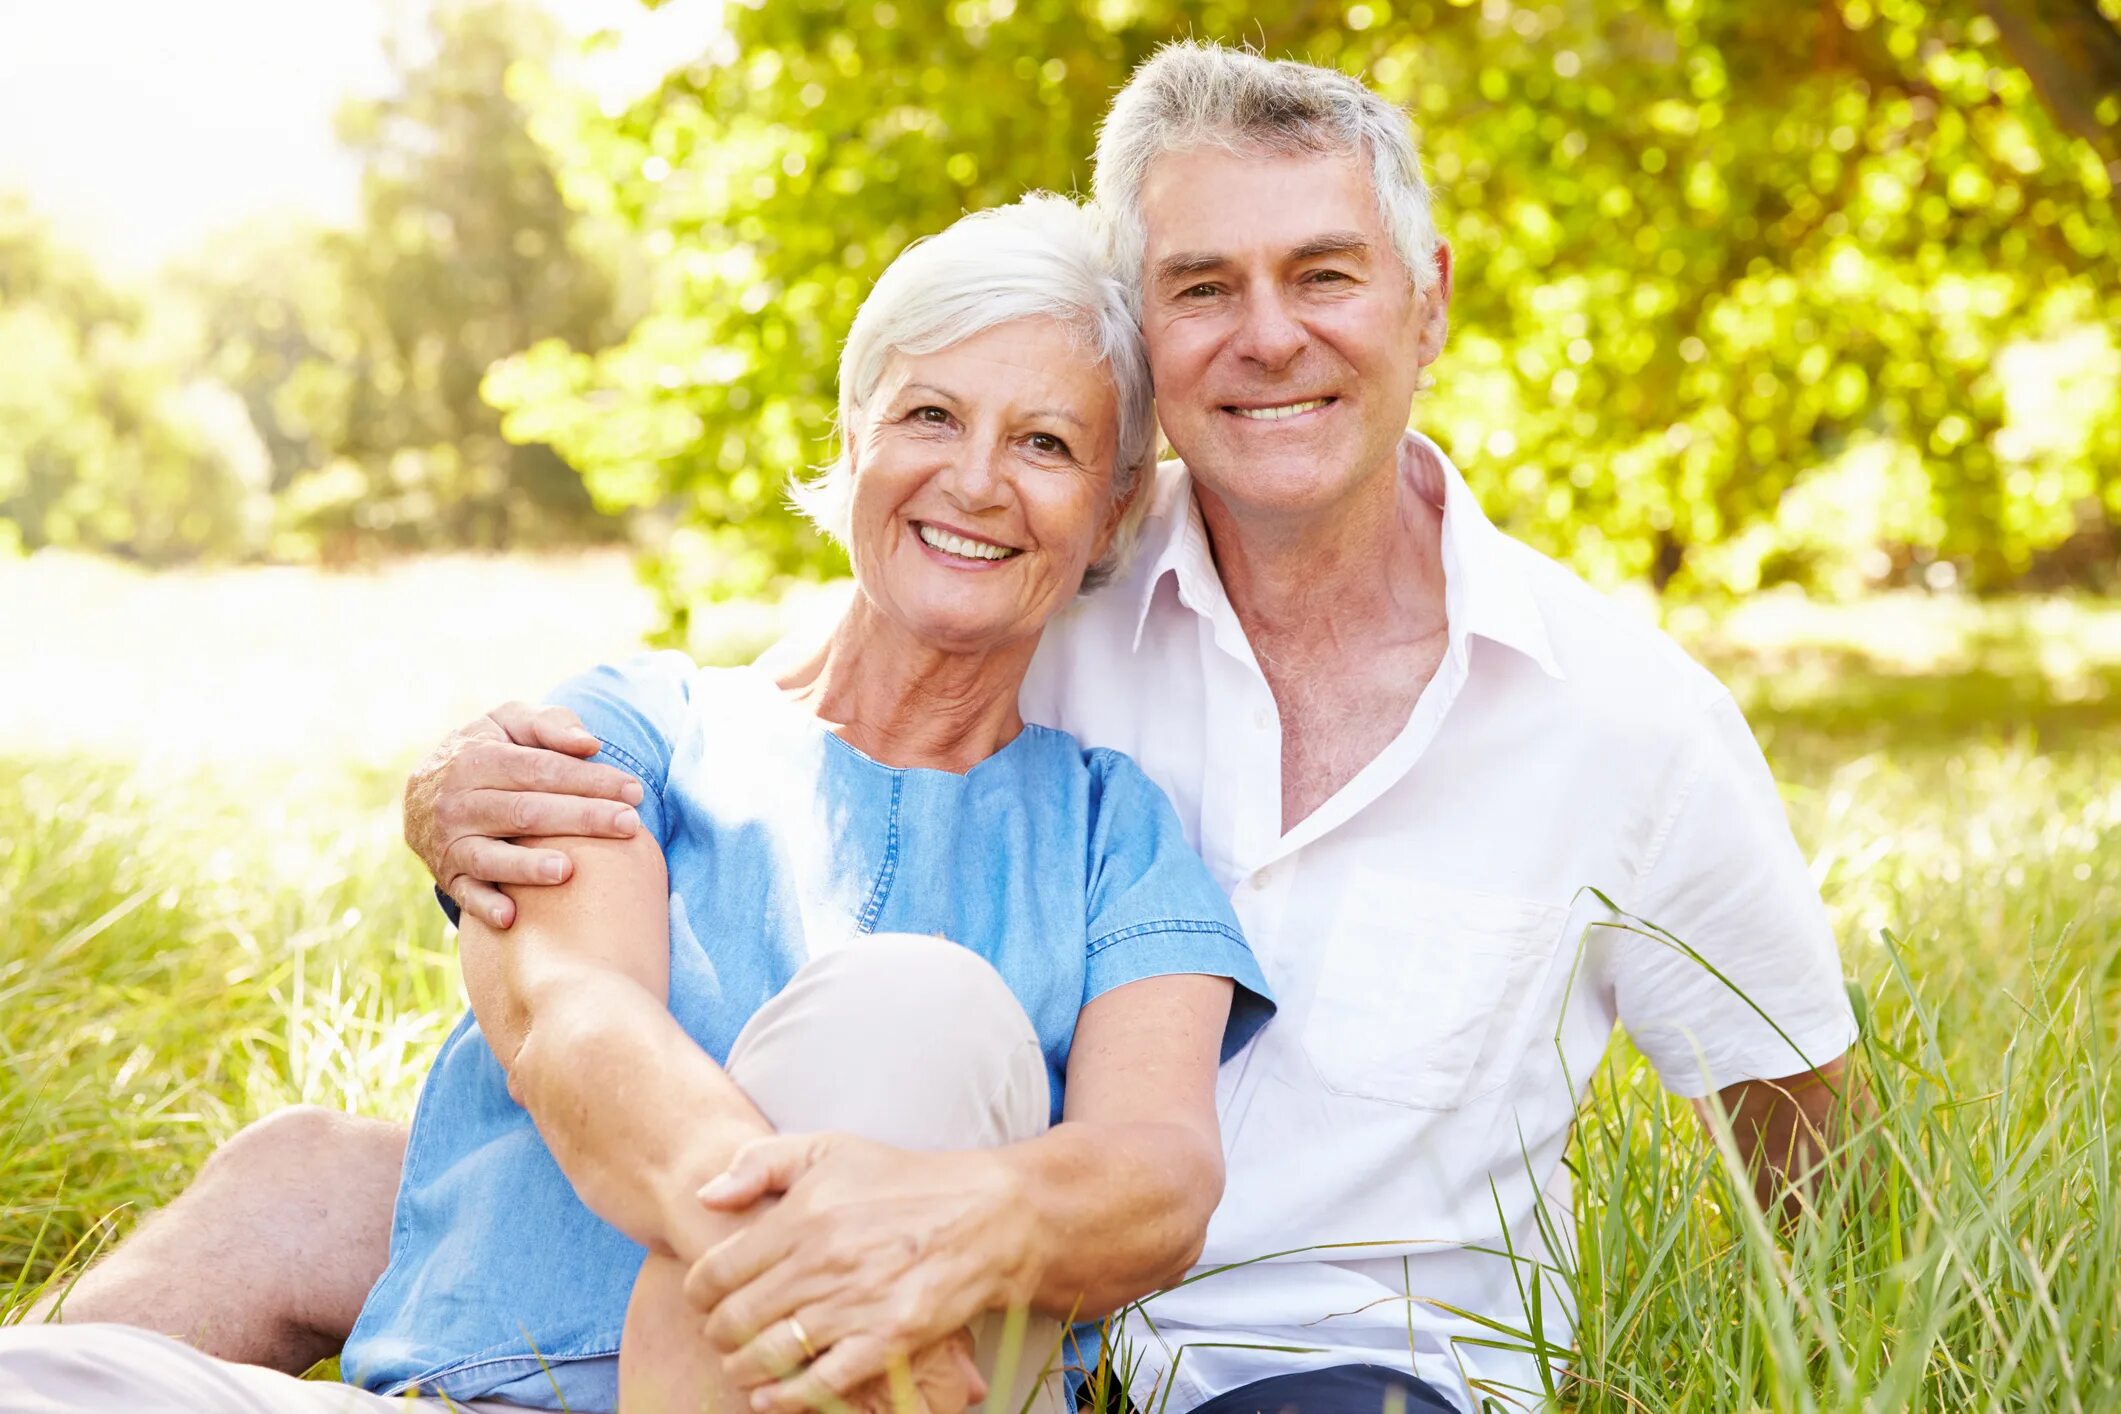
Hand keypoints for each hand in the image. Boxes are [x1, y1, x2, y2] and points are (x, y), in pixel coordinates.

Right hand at [403, 701, 644, 927]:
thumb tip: (589, 744)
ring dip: (528, 866)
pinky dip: (485, 906)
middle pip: (527, 811)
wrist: (421, 793)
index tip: (634, 792)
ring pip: (492, 856)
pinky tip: (511, 917)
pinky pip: (465, 894)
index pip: (543, 769)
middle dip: (582, 818)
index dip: (590, 779)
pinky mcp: (447, 875)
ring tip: (568, 869)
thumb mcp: (506, 723)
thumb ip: (548, 724)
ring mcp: (451, 842)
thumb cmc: (484, 753)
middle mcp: (460, 801)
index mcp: (478, 759)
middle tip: (629, 825)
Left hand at [686, 1133, 1038, 1413]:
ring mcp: (854, 1305)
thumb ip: (759, 1163)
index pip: (716, 1272)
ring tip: (740, 1364)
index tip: (704, 1297)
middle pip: (735, 1320)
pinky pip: (819, 1384)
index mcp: (801, 1217)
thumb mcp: (829, 1148)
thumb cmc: (901, 1182)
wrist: (984, 1214)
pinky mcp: (886, 1341)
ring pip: (768, 1356)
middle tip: (721, 1333)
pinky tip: (769, 1396)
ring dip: (741, 1368)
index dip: (698, 1292)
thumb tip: (704, 1196)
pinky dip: (785, 1398)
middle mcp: (821, 1264)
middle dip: (717, 1333)